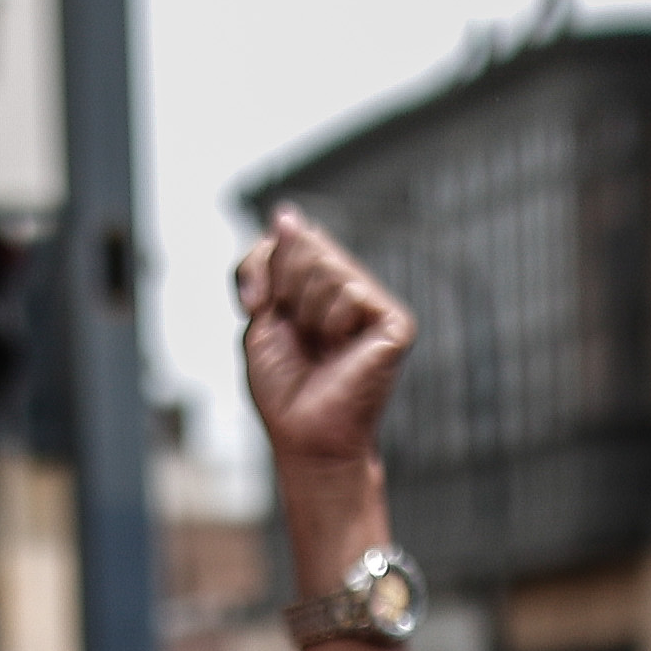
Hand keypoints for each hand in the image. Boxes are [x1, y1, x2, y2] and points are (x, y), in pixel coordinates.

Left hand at [235, 207, 415, 475]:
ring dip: (307, 313)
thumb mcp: (259, 318)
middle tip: (296, 335)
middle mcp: (349, 287)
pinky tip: (341, 350)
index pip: (286, 237)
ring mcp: (374, 304)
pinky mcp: (396, 322)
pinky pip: (351, 292)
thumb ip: (266, 265)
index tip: (254, 307)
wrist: (305, 435)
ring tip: (320, 348)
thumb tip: (287, 214)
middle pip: (306, 245)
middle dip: (284, 291)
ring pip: (327, 267)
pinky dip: (332, 324)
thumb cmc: (284, 388)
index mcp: (317, 286)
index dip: (261, 267)